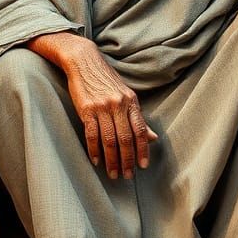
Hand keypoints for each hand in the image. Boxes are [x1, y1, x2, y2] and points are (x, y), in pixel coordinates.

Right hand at [59, 38, 158, 179]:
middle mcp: (118, 104)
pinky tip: (96, 161)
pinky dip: (94, 150)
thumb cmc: (105, 80)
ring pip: (110, 139)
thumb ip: (138, 117)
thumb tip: (153, 138)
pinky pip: (92, 134)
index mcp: (131, 101)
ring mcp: (102, 106)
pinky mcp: (86, 109)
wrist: (84, 61)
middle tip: (127, 176)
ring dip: (112, 160)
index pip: (141, 130)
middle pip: (126, 138)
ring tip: (113, 173)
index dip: (143, 150)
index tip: (143, 166)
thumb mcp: (126, 95)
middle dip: (127, 160)